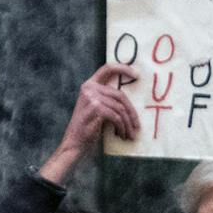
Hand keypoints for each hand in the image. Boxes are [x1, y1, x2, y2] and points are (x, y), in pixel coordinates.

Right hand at [39, 64, 139, 183]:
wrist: (75, 143)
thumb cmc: (89, 127)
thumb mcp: (97, 107)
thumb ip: (108, 97)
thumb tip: (133, 96)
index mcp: (90, 84)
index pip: (108, 68)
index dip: (124, 68)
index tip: (137, 74)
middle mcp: (89, 88)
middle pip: (120, 95)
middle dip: (131, 112)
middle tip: (136, 126)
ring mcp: (91, 98)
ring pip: (120, 108)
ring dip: (127, 124)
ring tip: (129, 134)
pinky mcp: (95, 109)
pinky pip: (117, 117)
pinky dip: (121, 128)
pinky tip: (121, 135)